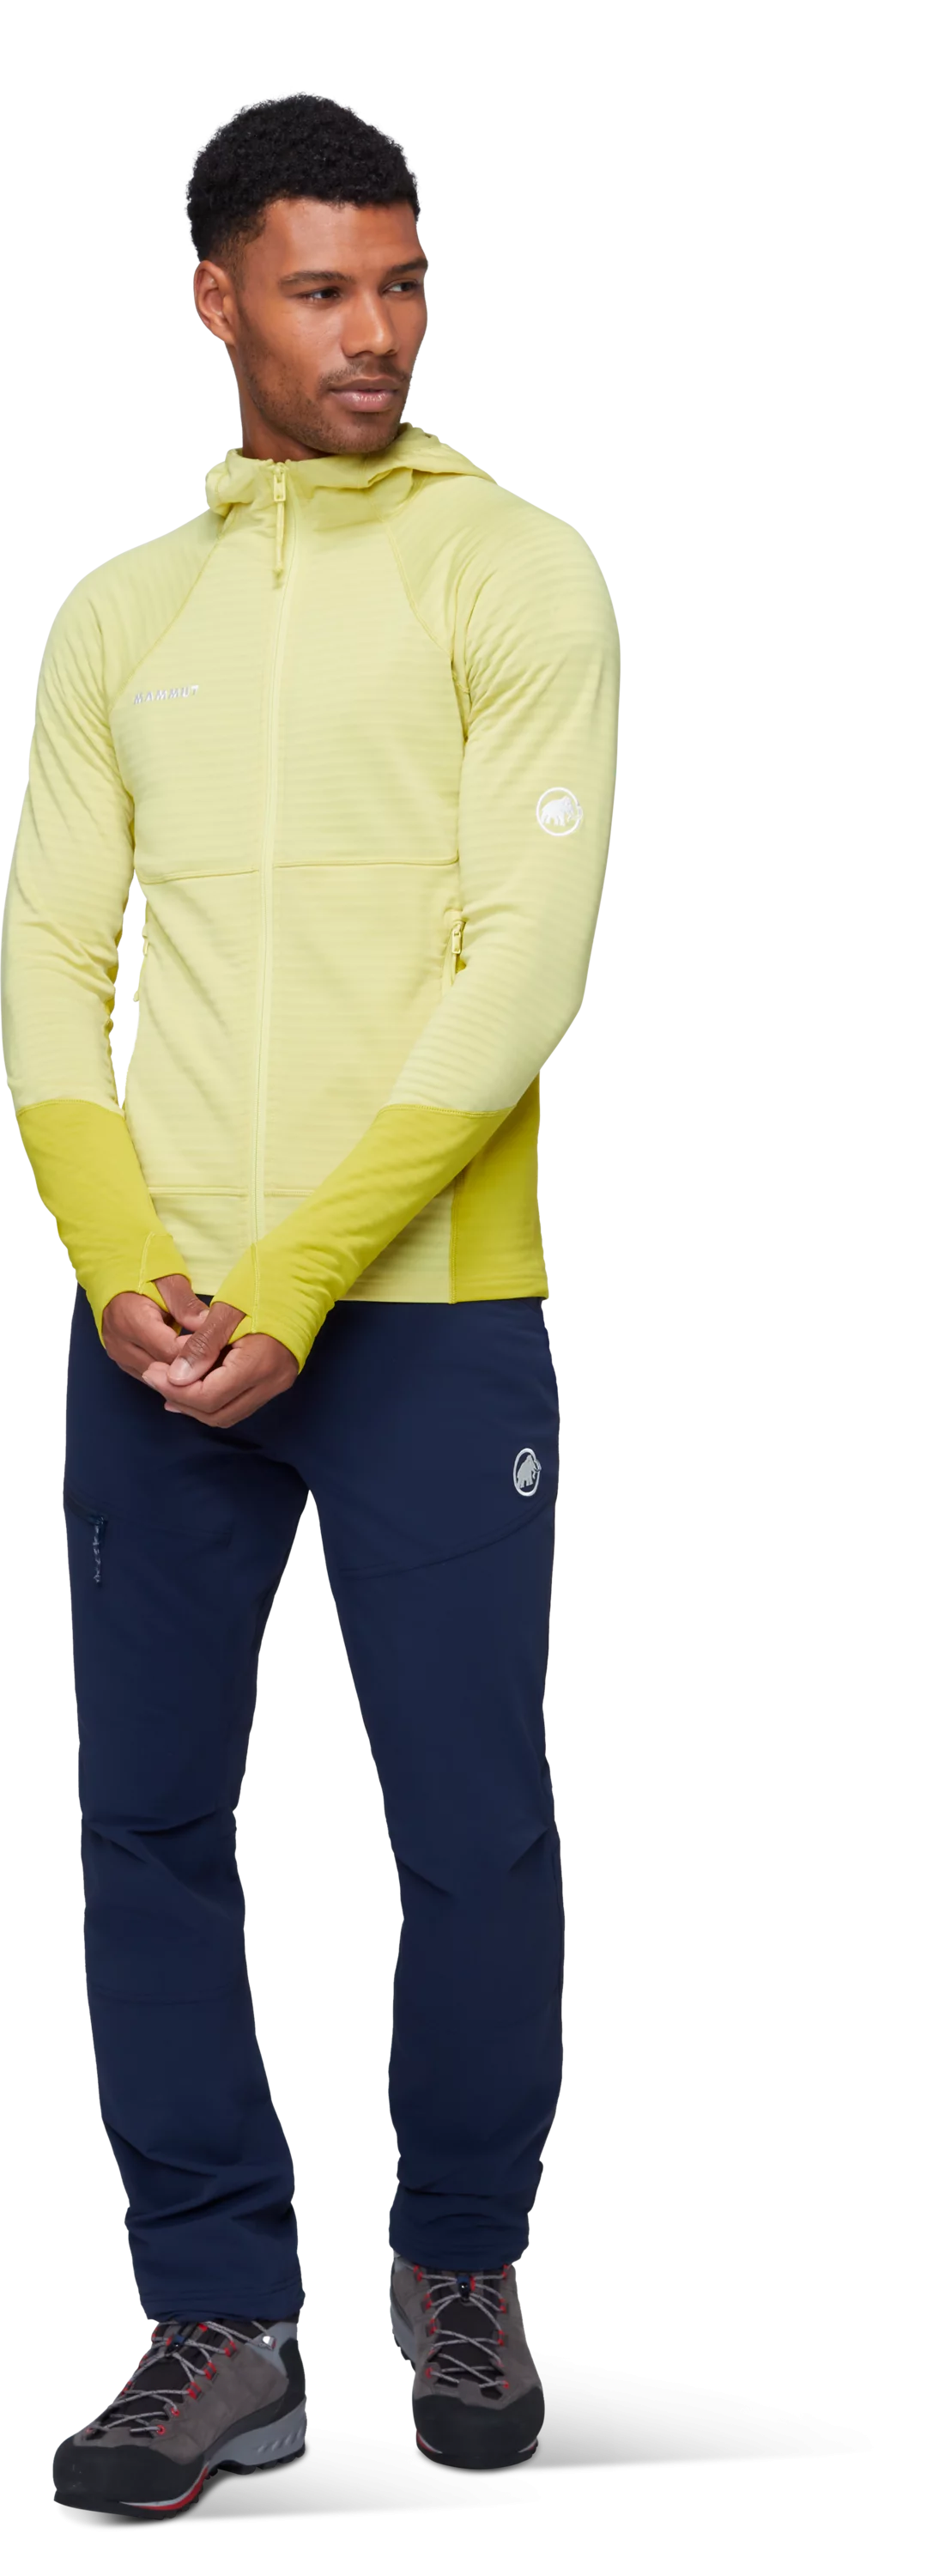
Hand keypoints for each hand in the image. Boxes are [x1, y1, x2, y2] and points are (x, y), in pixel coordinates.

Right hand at [102, 1272, 209, 1382]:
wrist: (112, 1272)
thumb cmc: (142, 1271)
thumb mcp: (169, 1280)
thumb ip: (186, 1305)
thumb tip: (207, 1324)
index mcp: (131, 1321)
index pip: (170, 1351)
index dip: (196, 1351)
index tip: (215, 1343)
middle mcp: (121, 1344)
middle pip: (163, 1370)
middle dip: (192, 1365)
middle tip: (216, 1354)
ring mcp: (119, 1355)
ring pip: (157, 1379)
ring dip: (181, 1373)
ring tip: (203, 1358)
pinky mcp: (122, 1361)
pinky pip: (150, 1377)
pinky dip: (170, 1373)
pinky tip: (187, 1363)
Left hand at [140, 1286, 298, 1427]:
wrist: (305, 1277)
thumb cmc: (267, 1283)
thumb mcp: (227, 1309)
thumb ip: (201, 1346)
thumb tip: (175, 1378)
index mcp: (260, 1363)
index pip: (210, 1397)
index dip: (175, 1389)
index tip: (152, 1372)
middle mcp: (272, 1382)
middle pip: (217, 1414)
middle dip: (182, 1400)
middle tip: (155, 1377)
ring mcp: (277, 1384)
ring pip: (227, 1413)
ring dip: (195, 1403)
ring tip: (168, 1382)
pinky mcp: (276, 1380)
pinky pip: (238, 1402)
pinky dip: (212, 1398)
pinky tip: (192, 1382)